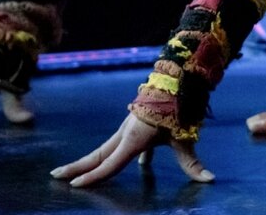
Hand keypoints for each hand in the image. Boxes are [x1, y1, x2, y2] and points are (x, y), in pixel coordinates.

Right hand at [51, 112, 213, 186]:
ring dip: (92, 161)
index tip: (74, 187)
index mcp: (134, 138)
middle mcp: (126, 132)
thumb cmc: (180, 108)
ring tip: (78, 172)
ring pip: (107, 148)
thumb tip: (209, 180)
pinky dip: (124, 155)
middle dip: (77, 167)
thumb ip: (192, 162)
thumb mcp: (185, 138)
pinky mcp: (137, 124)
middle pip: (98, 154)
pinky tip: (143, 166)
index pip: (109, 164)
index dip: (93, 177)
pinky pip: (125, 144)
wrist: (179, 79)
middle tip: (55, 174)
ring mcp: (130, 126)